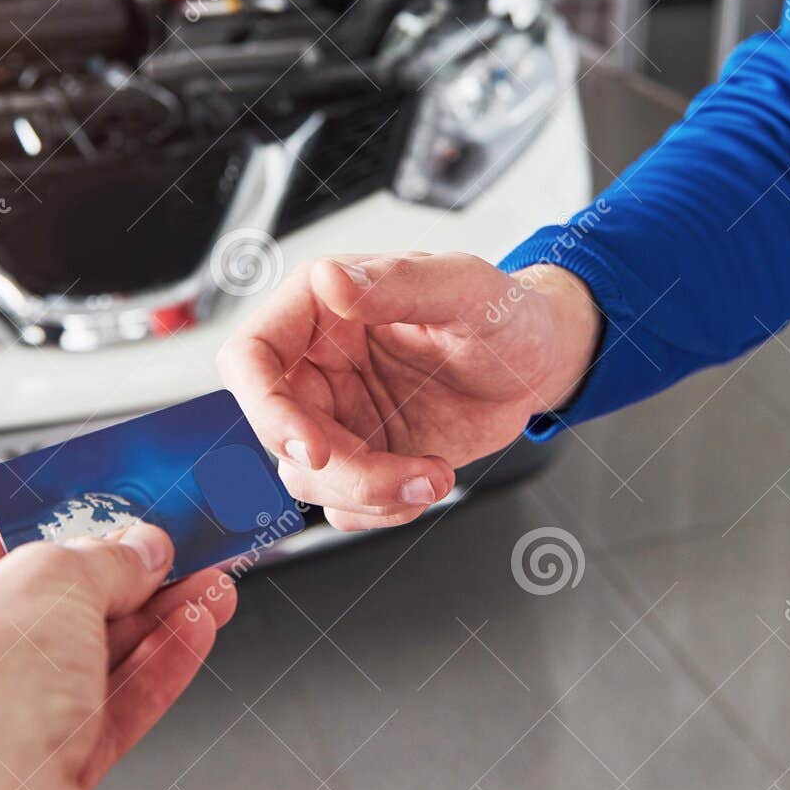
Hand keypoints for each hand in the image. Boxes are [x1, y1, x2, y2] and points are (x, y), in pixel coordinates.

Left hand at [0, 525, 234, 789]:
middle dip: (120, 580)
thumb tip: (137, 548)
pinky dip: (154, 671)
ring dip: (152, 622)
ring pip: (82, 664)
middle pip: (41, 611)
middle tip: (177, 550)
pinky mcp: (35, 783)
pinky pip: (105, 713)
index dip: (51, 532)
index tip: (110, 518)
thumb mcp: (41, 581)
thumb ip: (100, 559)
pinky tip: (194, 631)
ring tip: (207, 583)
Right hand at [217, 253, 600, 528]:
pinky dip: (381, 510)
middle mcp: (317, 363)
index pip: (249, 357)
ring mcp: (336, 414)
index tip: (314, 447)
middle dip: (339, 469)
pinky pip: (340, 503)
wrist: (539, 364)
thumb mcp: (465, 289)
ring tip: (433, 476)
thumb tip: (331, 279)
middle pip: (277, 432)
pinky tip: (426, 483)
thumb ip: (398, 284)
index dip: (264, 408)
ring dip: (369, 493)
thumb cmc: (504, 312)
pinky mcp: (360, 456)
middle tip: (401, 475)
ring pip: (306, 477)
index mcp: (321, 308)